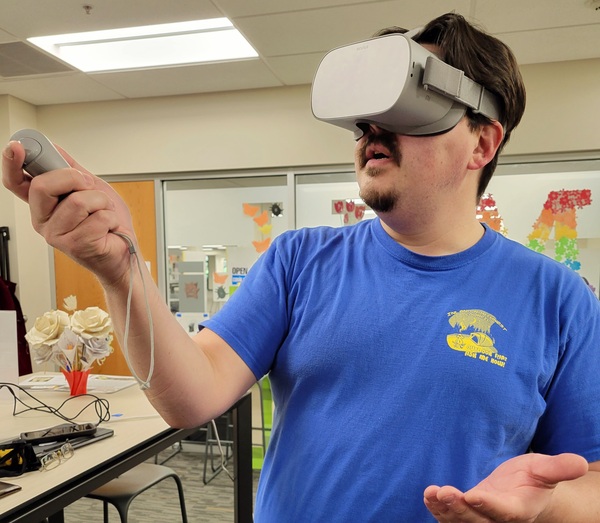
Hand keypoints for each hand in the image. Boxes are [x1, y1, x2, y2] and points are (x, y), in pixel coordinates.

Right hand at [2, 140, 135, 286]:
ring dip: (101, 202)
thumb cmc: (107, 222)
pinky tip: (108, 228)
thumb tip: (52, 147)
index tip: (17, 146)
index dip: (12, 163)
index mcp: (43, 204)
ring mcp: (57, 235)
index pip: (16, 182)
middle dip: (74, 178)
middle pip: (43, 186)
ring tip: (103, 213)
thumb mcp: (90, 187)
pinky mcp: (76, 246)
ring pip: (78, 201)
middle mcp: (44, 220)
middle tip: (89, 187)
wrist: (125, 249)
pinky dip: (111, 218)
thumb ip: (70, 169)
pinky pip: (98, 218)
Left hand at [423, 453, 587, 521]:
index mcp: (519, 509)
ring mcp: (481, 518)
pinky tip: (428, 495)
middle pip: (477, 520)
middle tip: (445, 492)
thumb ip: (558, 468)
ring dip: (444, 510)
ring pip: (461, 521)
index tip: (473, 495)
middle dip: (460, 508)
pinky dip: (438, 509)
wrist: (524, 491)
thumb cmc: (535, 479)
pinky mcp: (467, 514)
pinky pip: (451, 517)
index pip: (504, 511)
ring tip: (432, 493)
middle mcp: (498, 519)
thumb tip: (580, 462)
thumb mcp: (546, 470)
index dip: (489, 505)